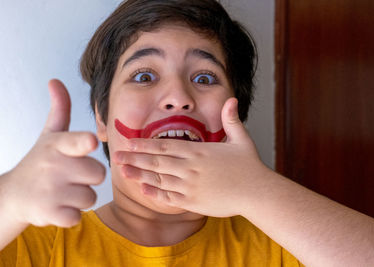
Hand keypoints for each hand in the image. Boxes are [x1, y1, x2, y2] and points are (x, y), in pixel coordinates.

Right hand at [4, 80, 104, 226]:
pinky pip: (79, 216)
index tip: (91, 142)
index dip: (85, 143)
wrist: (15, 195)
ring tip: (63, 191)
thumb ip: (59, 109)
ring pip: (91, 197)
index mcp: (57, 144)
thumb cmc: (40, 161)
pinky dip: (72, 215)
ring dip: (81, 197)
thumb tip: (55, 81)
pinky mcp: (50, 213)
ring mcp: (51, 191)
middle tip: (71, 176)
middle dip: (90, 177)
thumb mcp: (49, 134)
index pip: (77, 142)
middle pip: (99, 173)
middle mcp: (54, 166)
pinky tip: (59, 206)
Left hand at [113, 98, 271, 216]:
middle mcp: (190, 168)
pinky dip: (155, 193)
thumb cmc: (249, 166)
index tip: (129, 141)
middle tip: (116, 155)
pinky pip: (169, 197)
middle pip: (156, 161)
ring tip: (123, 171)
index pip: (165, 145)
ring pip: (158, 179)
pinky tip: (143, 188)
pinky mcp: (193, 202)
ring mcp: (190, 186)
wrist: (258, 192)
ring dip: (139, 174)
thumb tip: (231, 98)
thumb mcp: (241, 139)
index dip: (145, 143)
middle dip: (134, 158)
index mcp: (198, 151)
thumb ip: (231, 119)